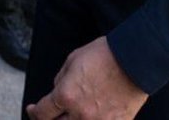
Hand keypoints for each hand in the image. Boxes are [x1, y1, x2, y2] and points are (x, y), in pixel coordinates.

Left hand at [26, 36, 147, 119]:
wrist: (135, 61)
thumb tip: (57, 90)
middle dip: (51, 119)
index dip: (34, 112)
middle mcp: (80, 114)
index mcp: (66, 96)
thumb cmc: (104, 56)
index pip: (42, 113)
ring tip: (70, 115)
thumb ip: (61, 79)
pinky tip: (92, 116)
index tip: (33, 109)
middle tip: (51, 113)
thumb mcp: (73, 60)